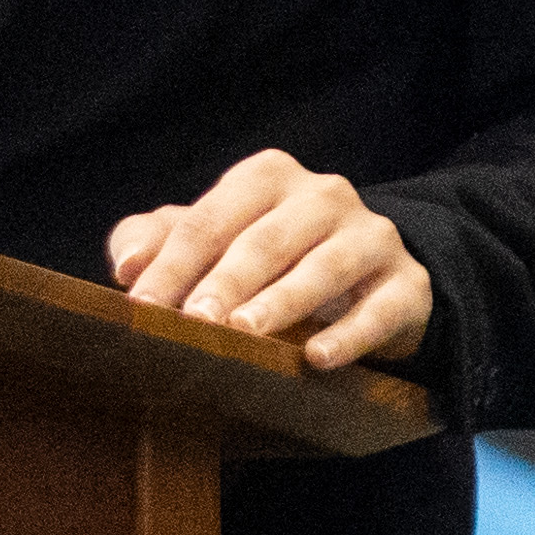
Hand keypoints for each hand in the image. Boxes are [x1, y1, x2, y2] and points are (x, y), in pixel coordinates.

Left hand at [108, 149, 434, 374]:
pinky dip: (350, 334)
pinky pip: (380, 308)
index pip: (210, 218)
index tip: (141, 305)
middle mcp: (324, 195)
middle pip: (265, 239)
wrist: (370, 278)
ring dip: (282, 301)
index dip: (172, 263)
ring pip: (323, 266)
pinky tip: (318, 357)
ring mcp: (371, 235)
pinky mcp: (408, 283)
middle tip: (194, 321)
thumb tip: (126, 265)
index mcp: (267, 177)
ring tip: (247, 333)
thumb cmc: (269, 259)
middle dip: (226, 281)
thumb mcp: (213, 241)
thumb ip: (160, 241)